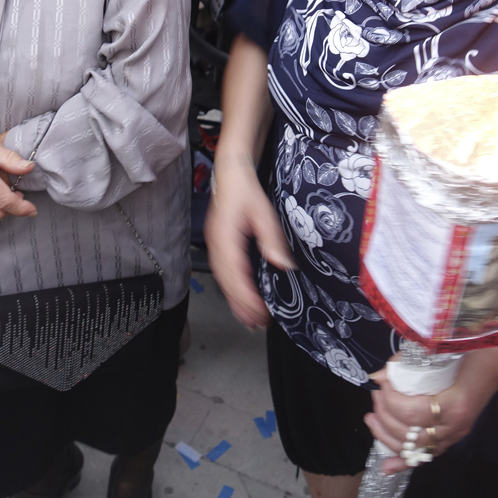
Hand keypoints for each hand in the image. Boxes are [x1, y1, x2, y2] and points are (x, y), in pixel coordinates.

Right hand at [204, 156, 294, 330]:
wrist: (231, 173)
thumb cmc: (246, 190)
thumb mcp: (264, 213)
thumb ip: (272, 240)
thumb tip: (283, 265)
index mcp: (225, 237)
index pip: (235, 273)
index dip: (246, 296)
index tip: (260, 311)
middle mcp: (216, 245)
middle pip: (226, 282)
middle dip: (241, 305)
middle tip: (257, 324)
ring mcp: (214, 246)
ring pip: (222, 280)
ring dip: (235, 301)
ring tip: (249, 320)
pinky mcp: (217, 246)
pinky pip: (222, 274)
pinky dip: (231, 290)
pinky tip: (241, 300)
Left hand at [364, 347, 497, 473]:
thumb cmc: (473, 350)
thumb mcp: (441, 350)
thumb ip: (408, 362)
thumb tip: (379, 376)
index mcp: (456, 404)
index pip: (412, 413)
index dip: (390, 399)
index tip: (382, 381)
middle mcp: (457, 425)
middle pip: (410, 433)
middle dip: (384, 414)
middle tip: (376, 394)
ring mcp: (456, 434)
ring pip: (415, 449)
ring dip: (386, 436)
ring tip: (372, 418)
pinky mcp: (453, 437)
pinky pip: (427, 455)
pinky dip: (404, 462)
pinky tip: (386, 467)